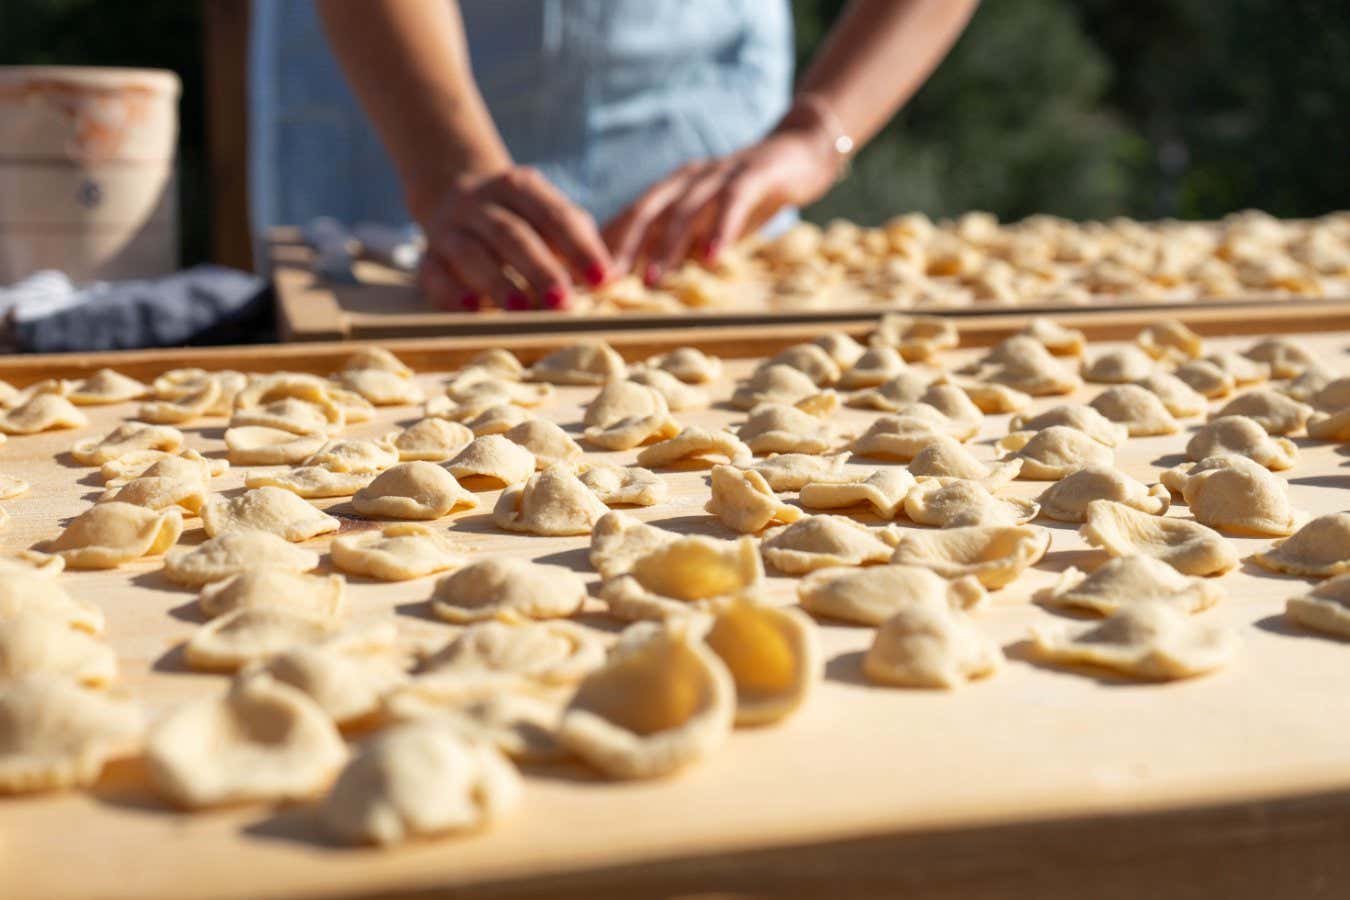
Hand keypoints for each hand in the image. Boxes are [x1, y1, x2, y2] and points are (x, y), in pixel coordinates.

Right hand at [415, 166, 611, 310]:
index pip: (555, 216)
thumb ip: (580, 240)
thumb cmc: (521, 217)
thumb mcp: (549, 213)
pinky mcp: (428, 254)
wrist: (452, 192)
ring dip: (497, 283)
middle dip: (539, 269)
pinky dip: (452, 293)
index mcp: (520, 186)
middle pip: (512, 234)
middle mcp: (480, 201)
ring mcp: (450, 226)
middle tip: (563, 303)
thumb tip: (614, 276)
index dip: (580, 248)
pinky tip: (473, 311)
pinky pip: (434, 273)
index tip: (603, 280)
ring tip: (521, 310)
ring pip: (471, 252)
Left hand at [604, 119, 842, 284]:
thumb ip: (684, 243)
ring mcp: (720, 174)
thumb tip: (648, 280)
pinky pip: (733, 202)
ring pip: (685, 210)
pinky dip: (721, 230)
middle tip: (606, 282)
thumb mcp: (711, 222)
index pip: (631, 219)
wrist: (803, 152)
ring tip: (653, 280)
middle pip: (646, 212)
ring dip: (667, 247)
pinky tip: (712, 258)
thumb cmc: (751, 196)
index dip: (607, 247)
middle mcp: (688, 179)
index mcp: (673, 190)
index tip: (586, 279)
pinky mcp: (754, 173)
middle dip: (623, 248)